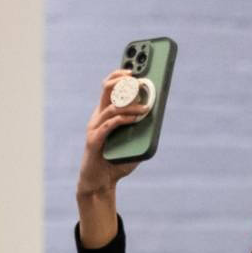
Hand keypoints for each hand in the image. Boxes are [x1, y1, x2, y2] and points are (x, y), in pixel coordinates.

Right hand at [76, 71, 148, 241]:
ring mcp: (95, 128)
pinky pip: (108, 125)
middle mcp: (98, 117)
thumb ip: (141, 131)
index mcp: (106, 114)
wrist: (100, 183)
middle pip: (106, 89)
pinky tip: (134, 119)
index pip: (110, 88)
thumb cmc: (116, 162)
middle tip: (137, 79)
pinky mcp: (94, 141)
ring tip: (146, 108)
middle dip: (121, 80)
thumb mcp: (133, 143)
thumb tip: (157, 118)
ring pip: (111, 107)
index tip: (134, 69)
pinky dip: (122, 120)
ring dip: (130, 105)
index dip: (119, 75)